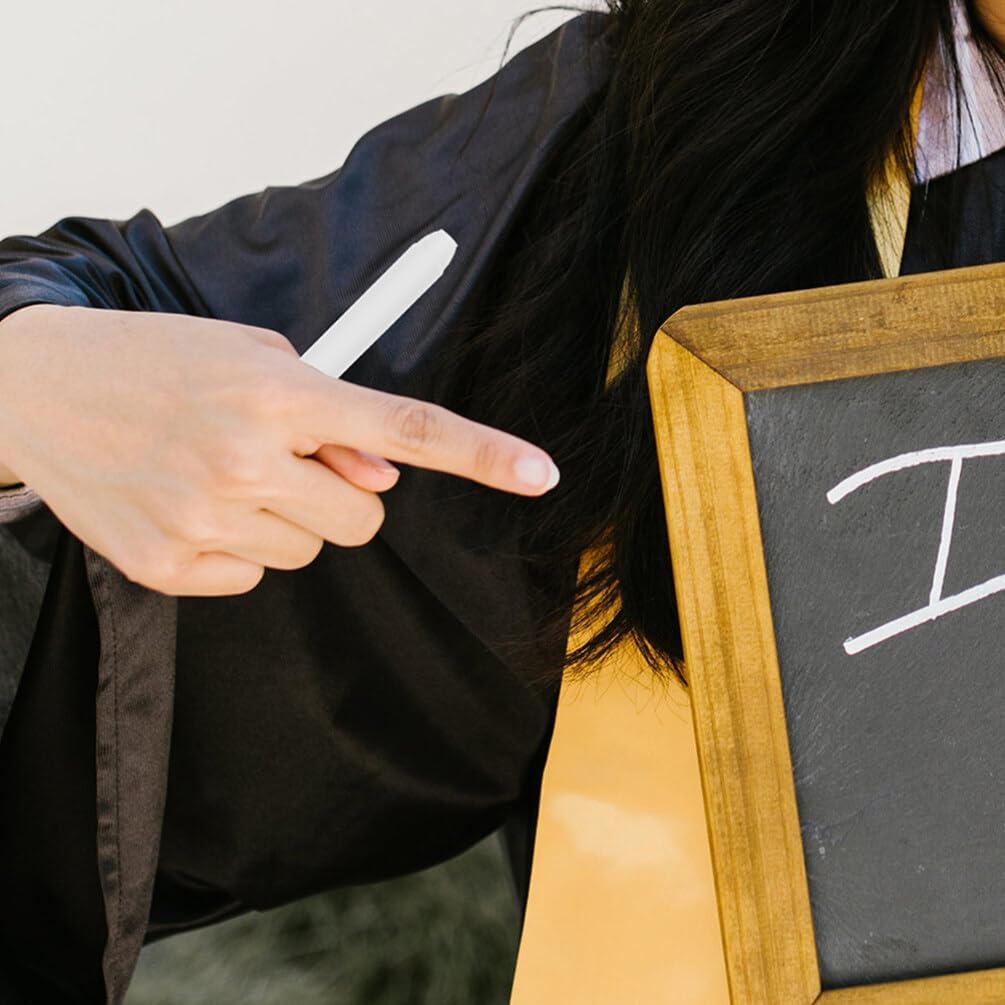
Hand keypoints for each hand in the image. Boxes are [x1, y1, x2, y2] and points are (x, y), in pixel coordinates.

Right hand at [0, 304, 559, 596]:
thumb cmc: (157, 361)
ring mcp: (203, 519)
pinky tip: (188, 504)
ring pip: (309, 552)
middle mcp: (245, 459)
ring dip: (285, 518)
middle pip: (363, 521)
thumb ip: (331, 415)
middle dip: (340, 496)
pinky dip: (236, 547)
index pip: (405, 427)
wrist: (35, 389)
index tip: (541, 474)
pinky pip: (252, 577)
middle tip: (283, 459)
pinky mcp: (167, 567)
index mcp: (277, 394)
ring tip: (220, 474)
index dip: (481, 452)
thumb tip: (383, 476)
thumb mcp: (252, 355)